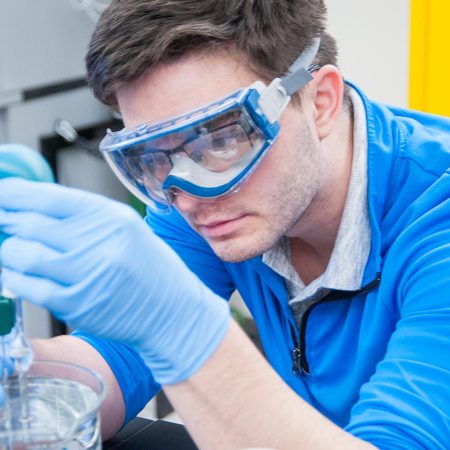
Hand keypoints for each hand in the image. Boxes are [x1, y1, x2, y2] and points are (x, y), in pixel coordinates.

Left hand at [0, 178, 229, 383]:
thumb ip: (84, 216)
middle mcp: (98, 243)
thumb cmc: (150, 266)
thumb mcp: (126, 227)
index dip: (15, 194)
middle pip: (30, 224)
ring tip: (15, 250)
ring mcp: (86, 276)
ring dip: (10, 250)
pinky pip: (28, 286)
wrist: (171, 309)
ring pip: (22, 254)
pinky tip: (19, 273)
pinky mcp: (76, 305)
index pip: (49, 197)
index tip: (3, 193)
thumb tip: (34, 207)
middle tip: (6, 222)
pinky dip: (15, 277)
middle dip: (9, 221)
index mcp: (111, 218)